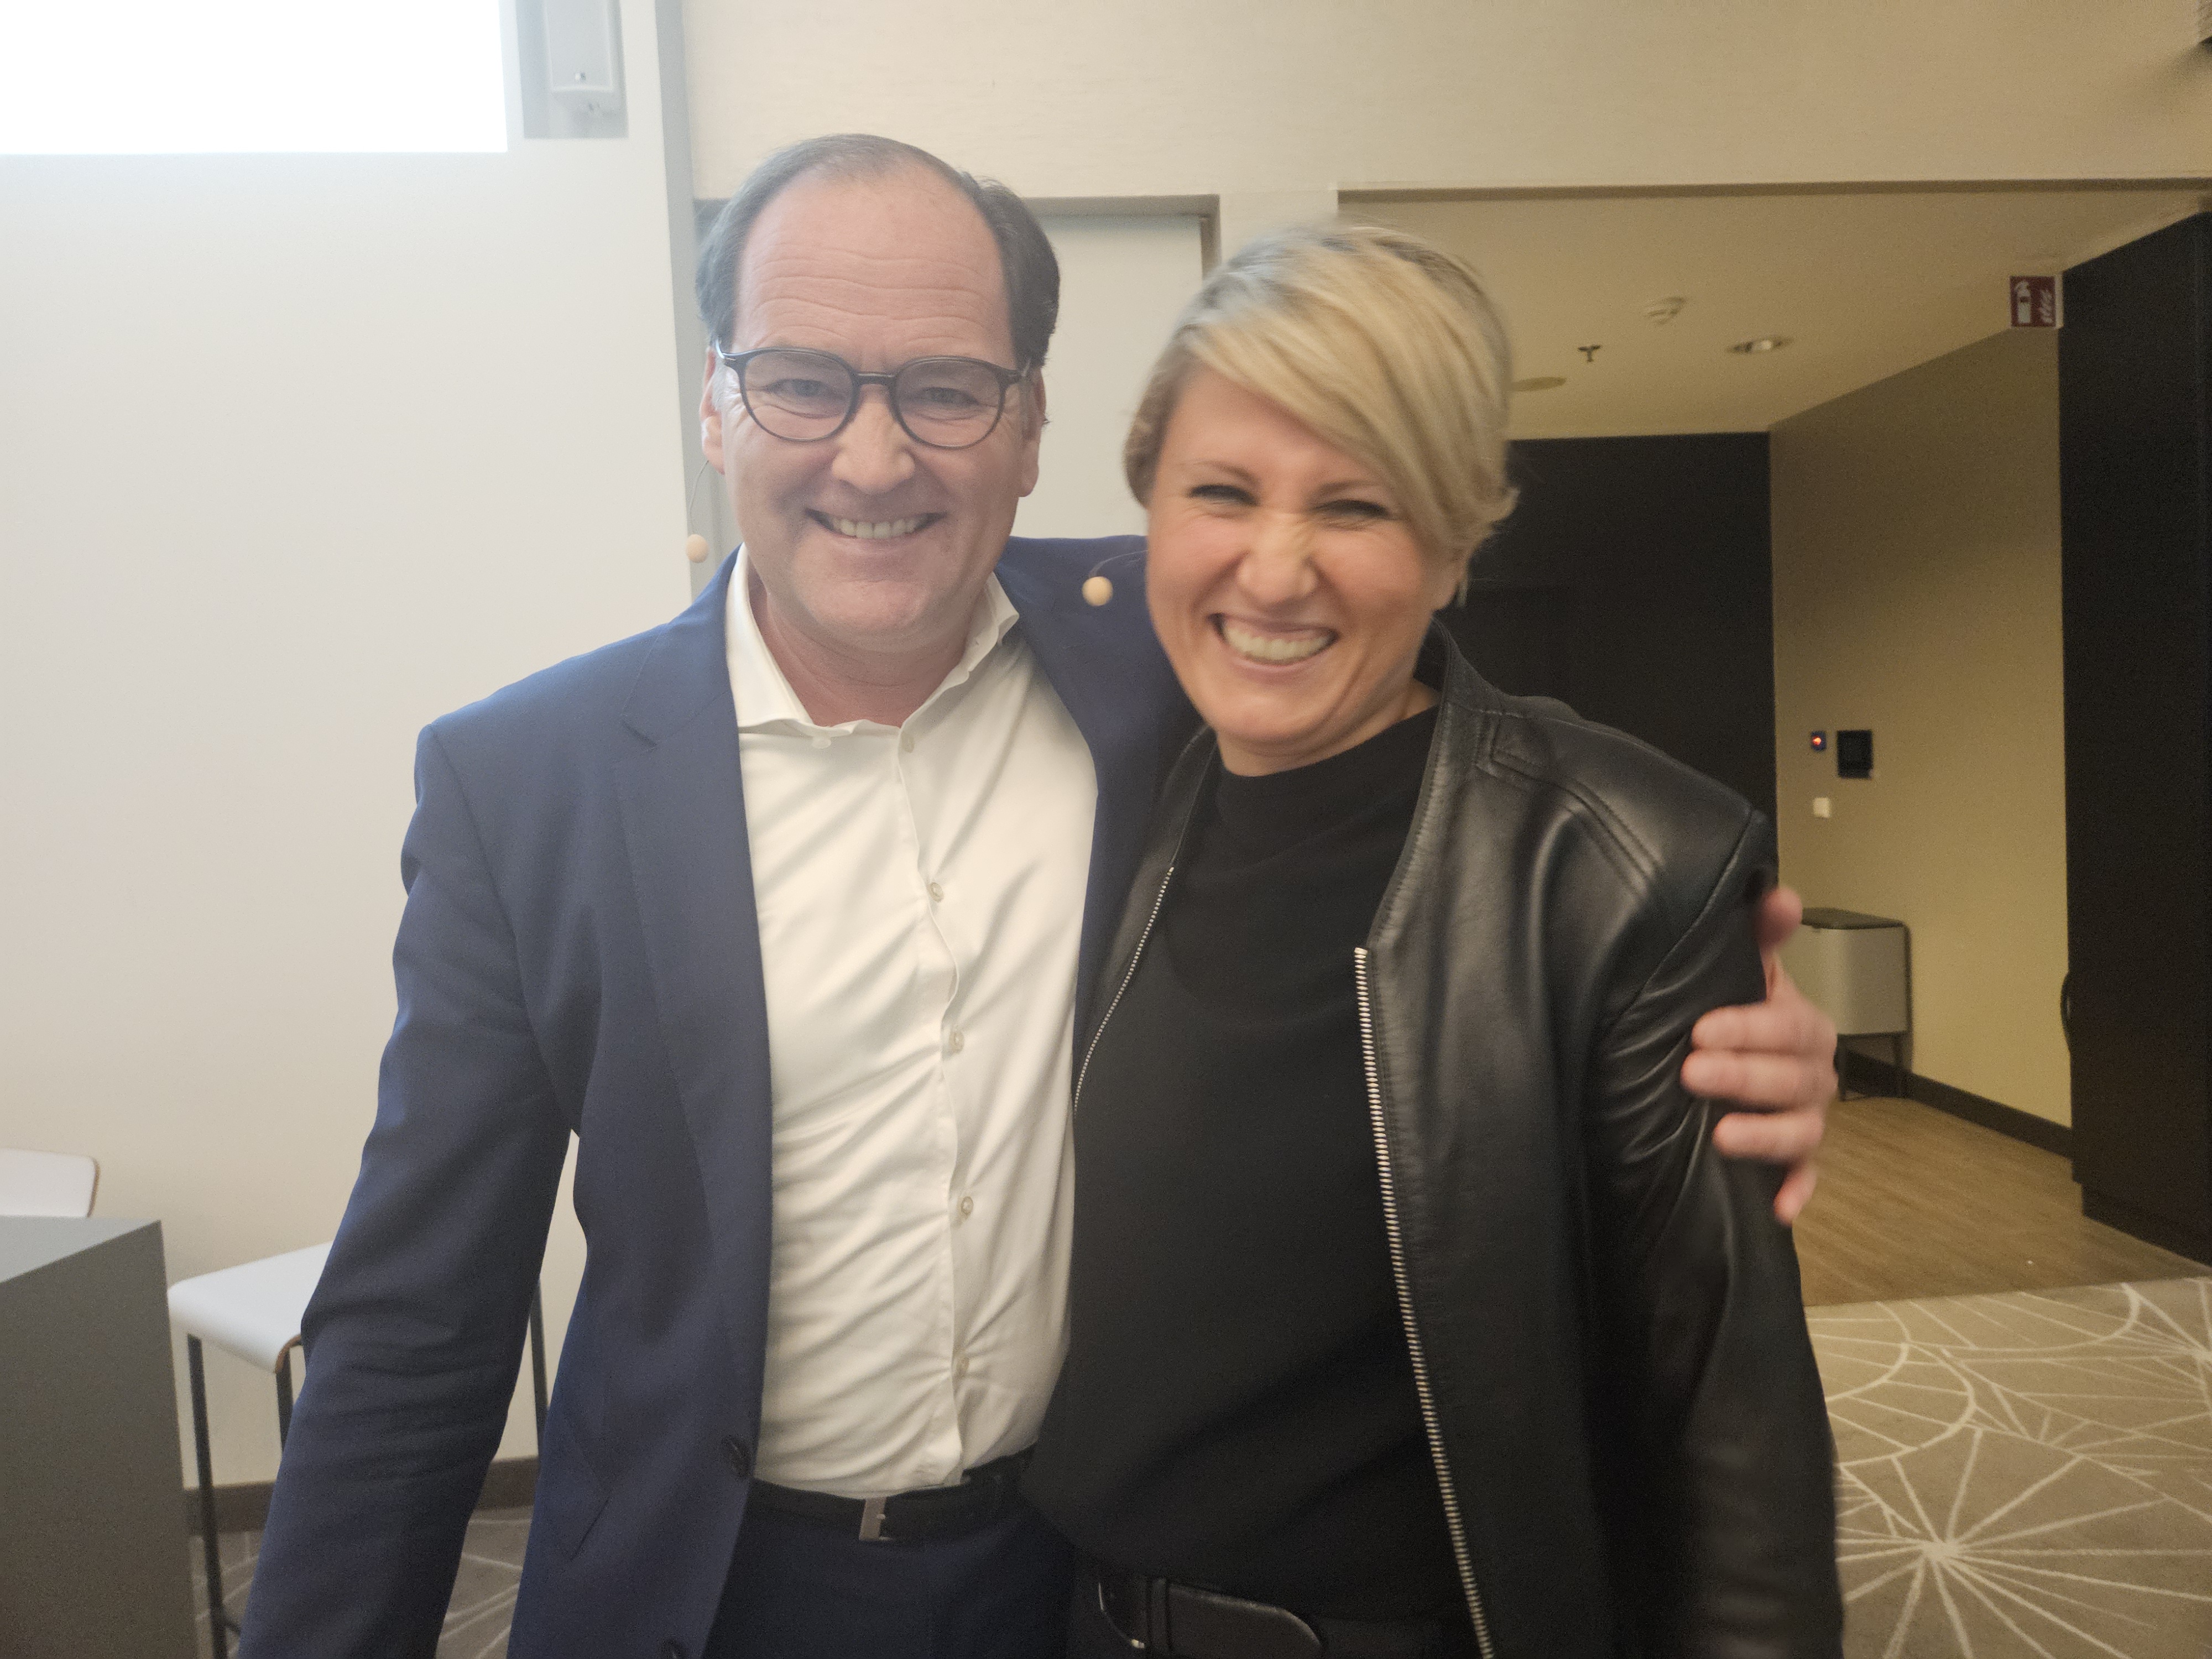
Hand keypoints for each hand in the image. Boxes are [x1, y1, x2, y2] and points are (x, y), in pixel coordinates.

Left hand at [1681, 884, 1835, 1223]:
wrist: (1721, 1058)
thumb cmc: (1729, 1009)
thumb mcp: (1737, 968)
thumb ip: (1756, 933)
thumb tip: (1780, 895)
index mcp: (1799, 1024)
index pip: (1789, 1025)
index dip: (1750, 1027)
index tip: (1701, 1030)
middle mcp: (1810, 1073)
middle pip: (1794, 1079)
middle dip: (1745, 1077)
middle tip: (1692, 1073)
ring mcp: (1805, 1119)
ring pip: (1802, 1131)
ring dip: (1766, 1135)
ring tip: (1722, 1136)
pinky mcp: (1794, 1160)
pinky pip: (1806, 1178)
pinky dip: (1796, 1192)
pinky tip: (1778, 1209)